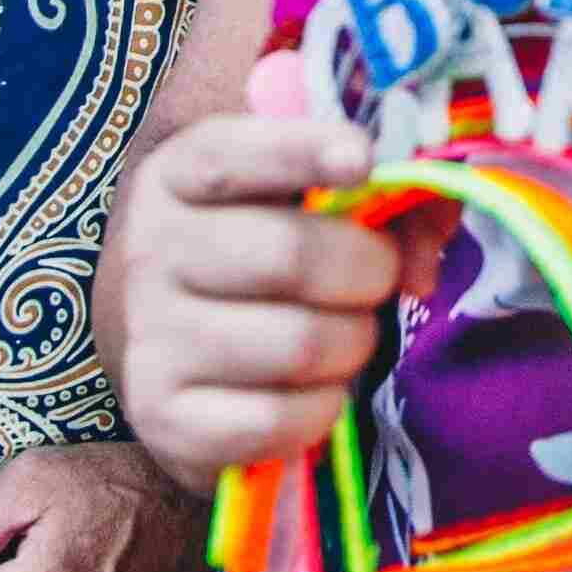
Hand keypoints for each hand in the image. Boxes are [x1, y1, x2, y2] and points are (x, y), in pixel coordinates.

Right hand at [96, 113, 409, 492]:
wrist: (168, 350)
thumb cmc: (254, 256)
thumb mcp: (297, 201)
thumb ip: (378, 202)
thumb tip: (422, 264)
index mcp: (175, 177)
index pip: (231, 157)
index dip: (301, 151)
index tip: (361, 159)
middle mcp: (149, 251)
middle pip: (289, 256)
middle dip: (367, 270)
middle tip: (378, 280)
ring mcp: (150, 338)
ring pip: (298, 344)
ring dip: (352, 344)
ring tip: (346, 336)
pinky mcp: (162, 419)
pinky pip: (277, 419)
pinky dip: (321, 409)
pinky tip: (314, 390)